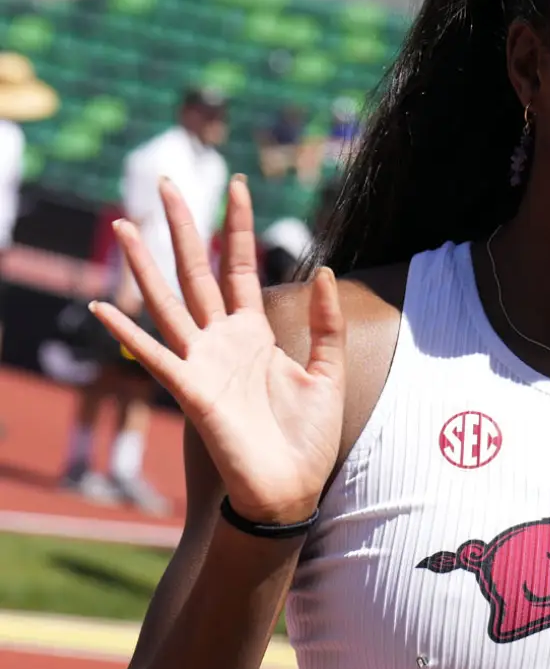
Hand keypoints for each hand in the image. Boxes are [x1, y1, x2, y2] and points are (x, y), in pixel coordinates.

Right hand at [91, 176, 345, 524]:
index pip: (240, 265)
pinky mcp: (192, 392)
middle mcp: (222, 340)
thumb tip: (326, 269)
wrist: (292, 487)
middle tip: (165, 182)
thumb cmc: (308, 434)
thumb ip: (327, 321)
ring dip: (145, 265)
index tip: (237, 184)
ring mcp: (203, 363)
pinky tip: (102, 307)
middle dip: (182, 226)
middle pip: (196, 271)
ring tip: (124, 226)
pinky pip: (155, 357)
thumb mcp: (327, 369)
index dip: (238, 225)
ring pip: (168, 302)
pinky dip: (127, 333)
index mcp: (254, 332)